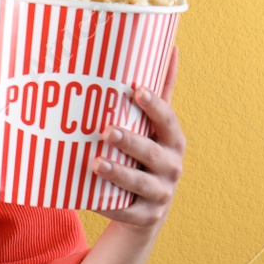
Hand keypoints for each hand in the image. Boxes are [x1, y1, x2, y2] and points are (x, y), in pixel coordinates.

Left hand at [90, 46, 184, 230]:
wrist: (147, 209)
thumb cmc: (146, 156)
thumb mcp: (156, 128)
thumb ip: (161, 92)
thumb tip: (171, 46)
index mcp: (173, 142)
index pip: (168, 122)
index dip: (155, 106)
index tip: (136, 90)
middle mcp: (171, 168)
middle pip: (152, 154)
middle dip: (131, 142)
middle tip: (106, 130)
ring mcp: (160, 195)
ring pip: (139, 185)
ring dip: (118, 174)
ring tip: (95, 163)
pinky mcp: (144, 217)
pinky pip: (127, 212)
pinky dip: (110, 206)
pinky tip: (91, 198)